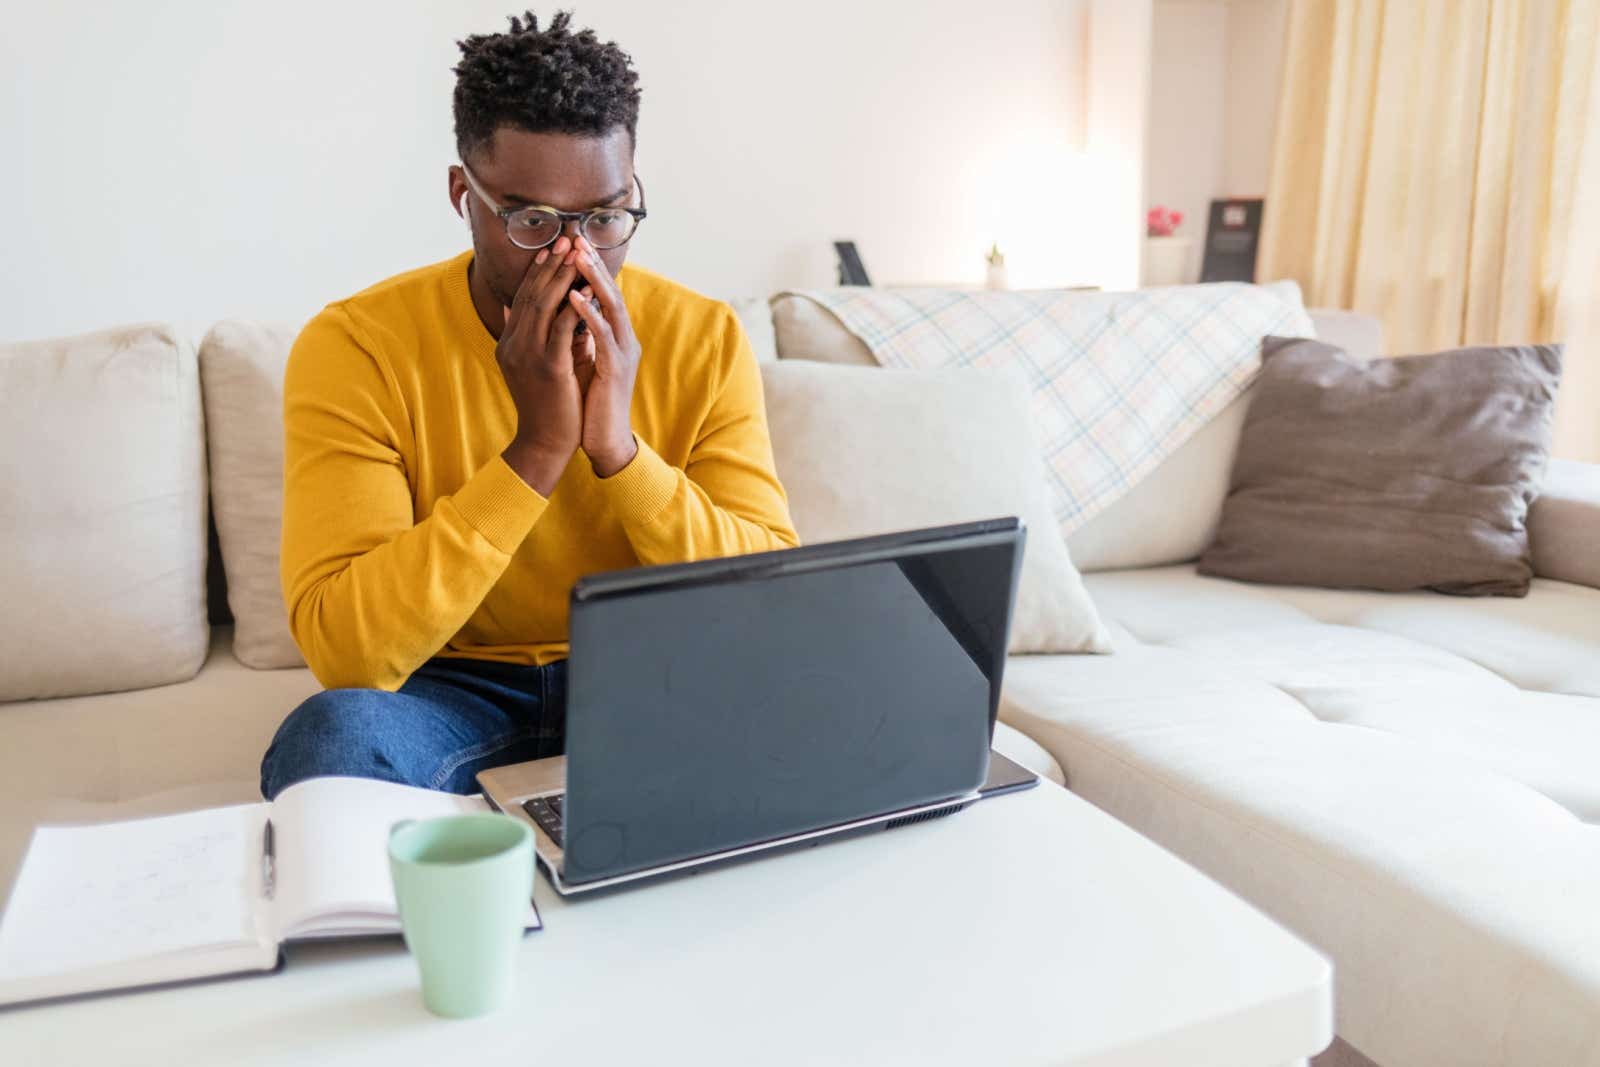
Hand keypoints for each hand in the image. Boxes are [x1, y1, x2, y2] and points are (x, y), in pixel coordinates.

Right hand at [496, 236, 587, 495]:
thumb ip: (525, 336)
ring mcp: (528, 354)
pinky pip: (561, 327)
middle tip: (566, 240)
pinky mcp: (548, 366)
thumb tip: (513, 308)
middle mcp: (514, 344)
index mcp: (510, 342)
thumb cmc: (546, 404)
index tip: (552, 248)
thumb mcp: (528, 365)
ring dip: (562, 277)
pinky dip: (573, 306)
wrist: (545, 442)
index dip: (538, 271)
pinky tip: (585, 289)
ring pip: (545, 305)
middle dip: (551, 265)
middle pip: (532, 294)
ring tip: (577, 255)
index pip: (523, 297)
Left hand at [567, 236, 642, 477]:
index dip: (589, 269)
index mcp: (616, 338)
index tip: (570, 245)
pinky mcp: (616, 370)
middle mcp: (624, 340)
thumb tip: (556, 312)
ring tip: (577, 257)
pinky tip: (574, 298)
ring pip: (612, 307)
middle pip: (611, 292)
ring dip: (594, 280)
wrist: (605, 440)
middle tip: (576, 238)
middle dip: (593, 265)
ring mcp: (623, 354)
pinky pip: (603, 336)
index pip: (603, 295)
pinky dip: (589, 314)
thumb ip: (573, 336)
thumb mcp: (580, 361)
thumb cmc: (590, 403)